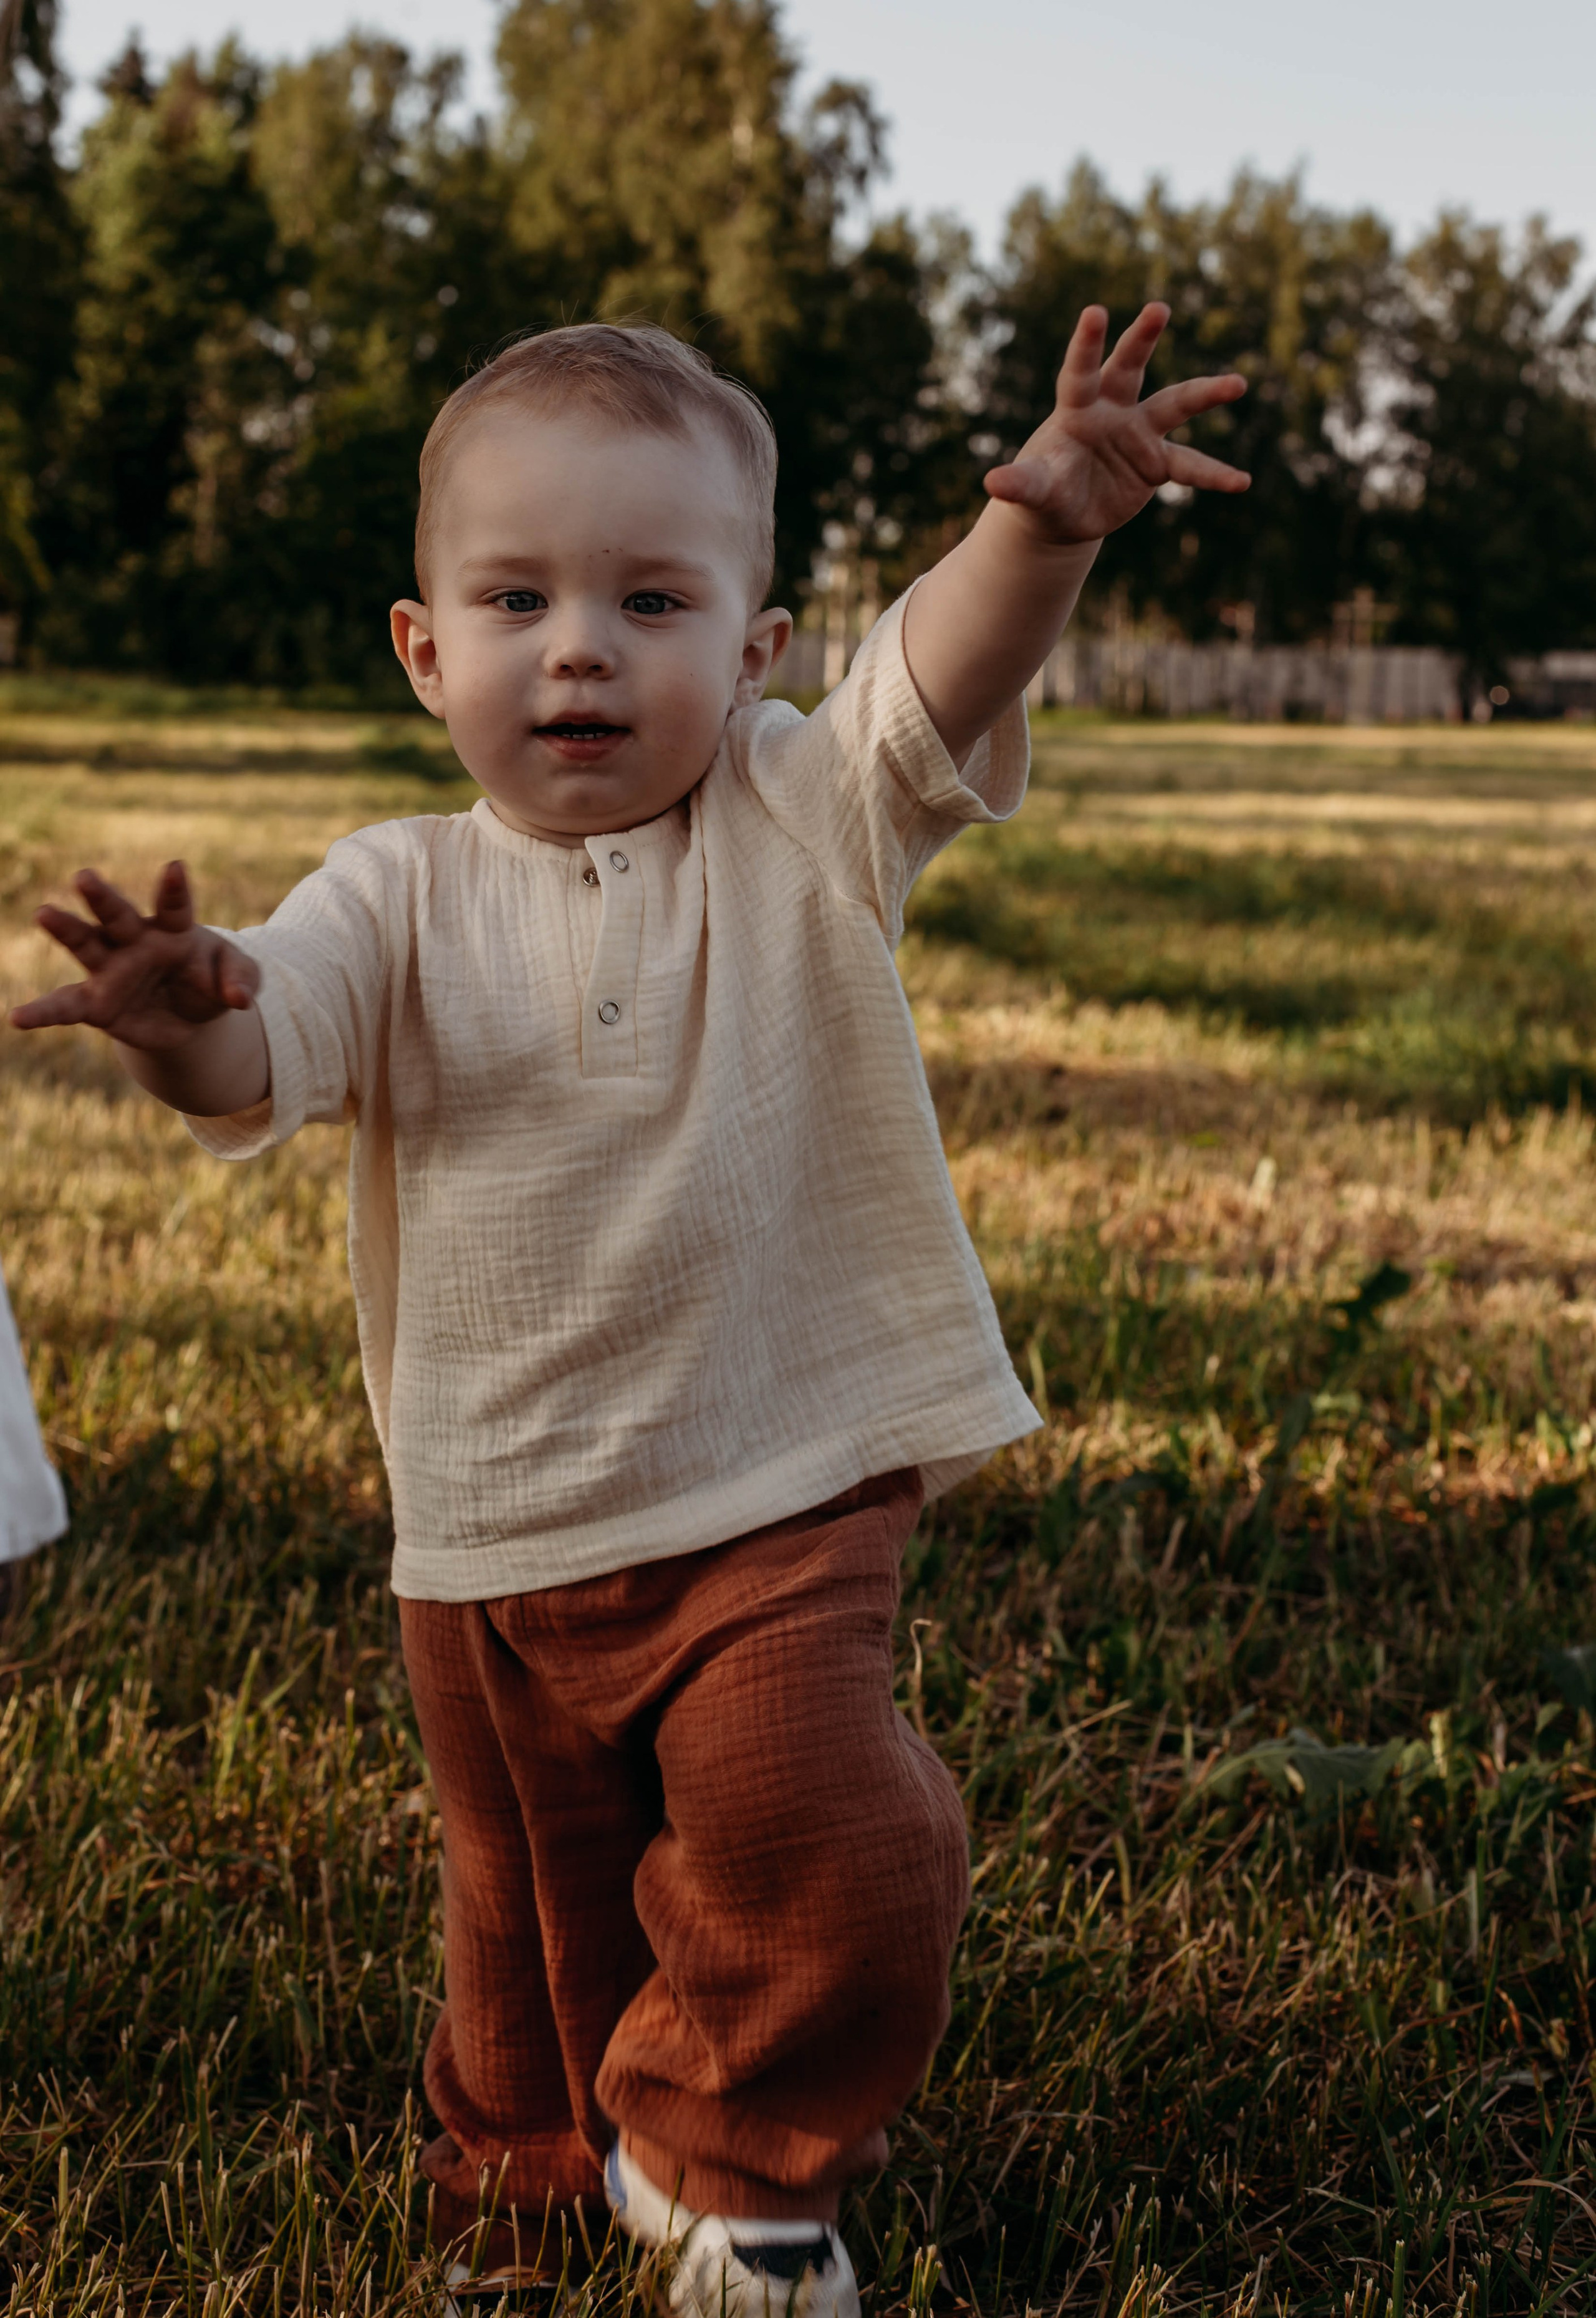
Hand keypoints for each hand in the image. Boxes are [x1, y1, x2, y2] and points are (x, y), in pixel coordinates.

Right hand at [10, 861, 259, 1050]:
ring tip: (44, 913)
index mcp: (173, 929)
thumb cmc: (212, 979)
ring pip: (86, 945)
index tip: (176, 866)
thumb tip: (241, 1000)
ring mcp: (110, 970)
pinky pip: (66, 1007)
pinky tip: (17, 1018)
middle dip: (102, 896)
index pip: (175, 906)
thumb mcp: (238, 977)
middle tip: (85, 876)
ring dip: (67, 929)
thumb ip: (243, 980)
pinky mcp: (96, 1004)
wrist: (189, 1013)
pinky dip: (42, 1013)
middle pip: (116, 915)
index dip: (175, 888)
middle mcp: (134, 942)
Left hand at [983, 302, 1249, 545]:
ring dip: (1206, 394)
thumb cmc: (1043, 490)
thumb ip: (1019, 483)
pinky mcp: (1156, 462)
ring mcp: (1138, 434)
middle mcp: (1111, 411)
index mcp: (1076, 410)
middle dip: (1142, 338)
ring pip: (1175, 405)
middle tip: (1157, 308)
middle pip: (1129, 368)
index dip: (1086, 345)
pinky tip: (1241, 482)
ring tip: (1238, 384)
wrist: (1064, 512)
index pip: (1079, 372)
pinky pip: (1190, 466)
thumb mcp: (1031, 491)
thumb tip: (993, 483)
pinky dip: (1214, 475)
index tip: (1095, 312)